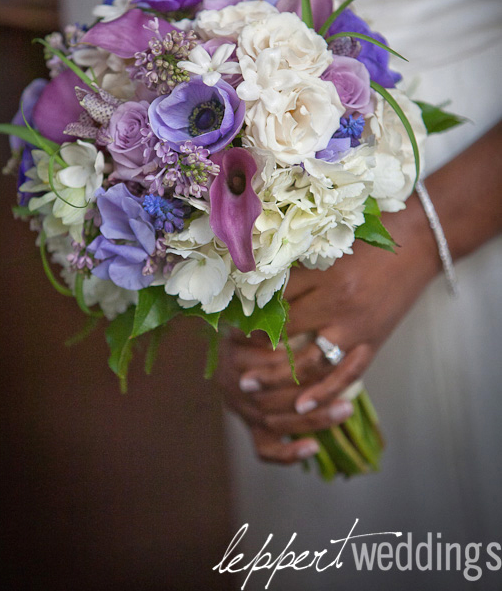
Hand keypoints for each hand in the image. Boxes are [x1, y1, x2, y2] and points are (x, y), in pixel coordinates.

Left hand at [218, 190, 439, 463]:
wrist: (418, 244)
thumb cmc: (371, 238)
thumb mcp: (329, 248)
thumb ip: (298, 268)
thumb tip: (258, 286)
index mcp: (326, 276)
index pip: (277, 301)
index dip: (250, 313)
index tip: (225, 325)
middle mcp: (340, 305)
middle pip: (288, 332)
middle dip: (255, 348)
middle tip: (228, 359)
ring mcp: (358, 327)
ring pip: (311, 360)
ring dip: (278, 375)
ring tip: (249, 385)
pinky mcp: (374, 342)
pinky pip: (347, 373)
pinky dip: (324, 392)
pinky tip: (302, 406)